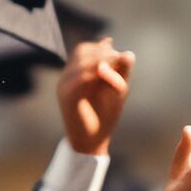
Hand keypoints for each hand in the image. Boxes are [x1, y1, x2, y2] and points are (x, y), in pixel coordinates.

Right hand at [57, 40, 134, 156]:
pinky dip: (95, 74)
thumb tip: (126, 52)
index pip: (85, 49)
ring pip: (82, 63)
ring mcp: (64, 85)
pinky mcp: (66, 96)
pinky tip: (105, 77)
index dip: (102, 49)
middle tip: (118, 65)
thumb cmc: (105, 113)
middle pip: (82, 51)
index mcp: (75, 72)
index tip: (119, 59)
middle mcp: (67, 76)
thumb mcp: (117, 87)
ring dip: (102, 62)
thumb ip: (122, 69)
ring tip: (115, 75)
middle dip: (104, 54)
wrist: (92, 141)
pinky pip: (80, 78)